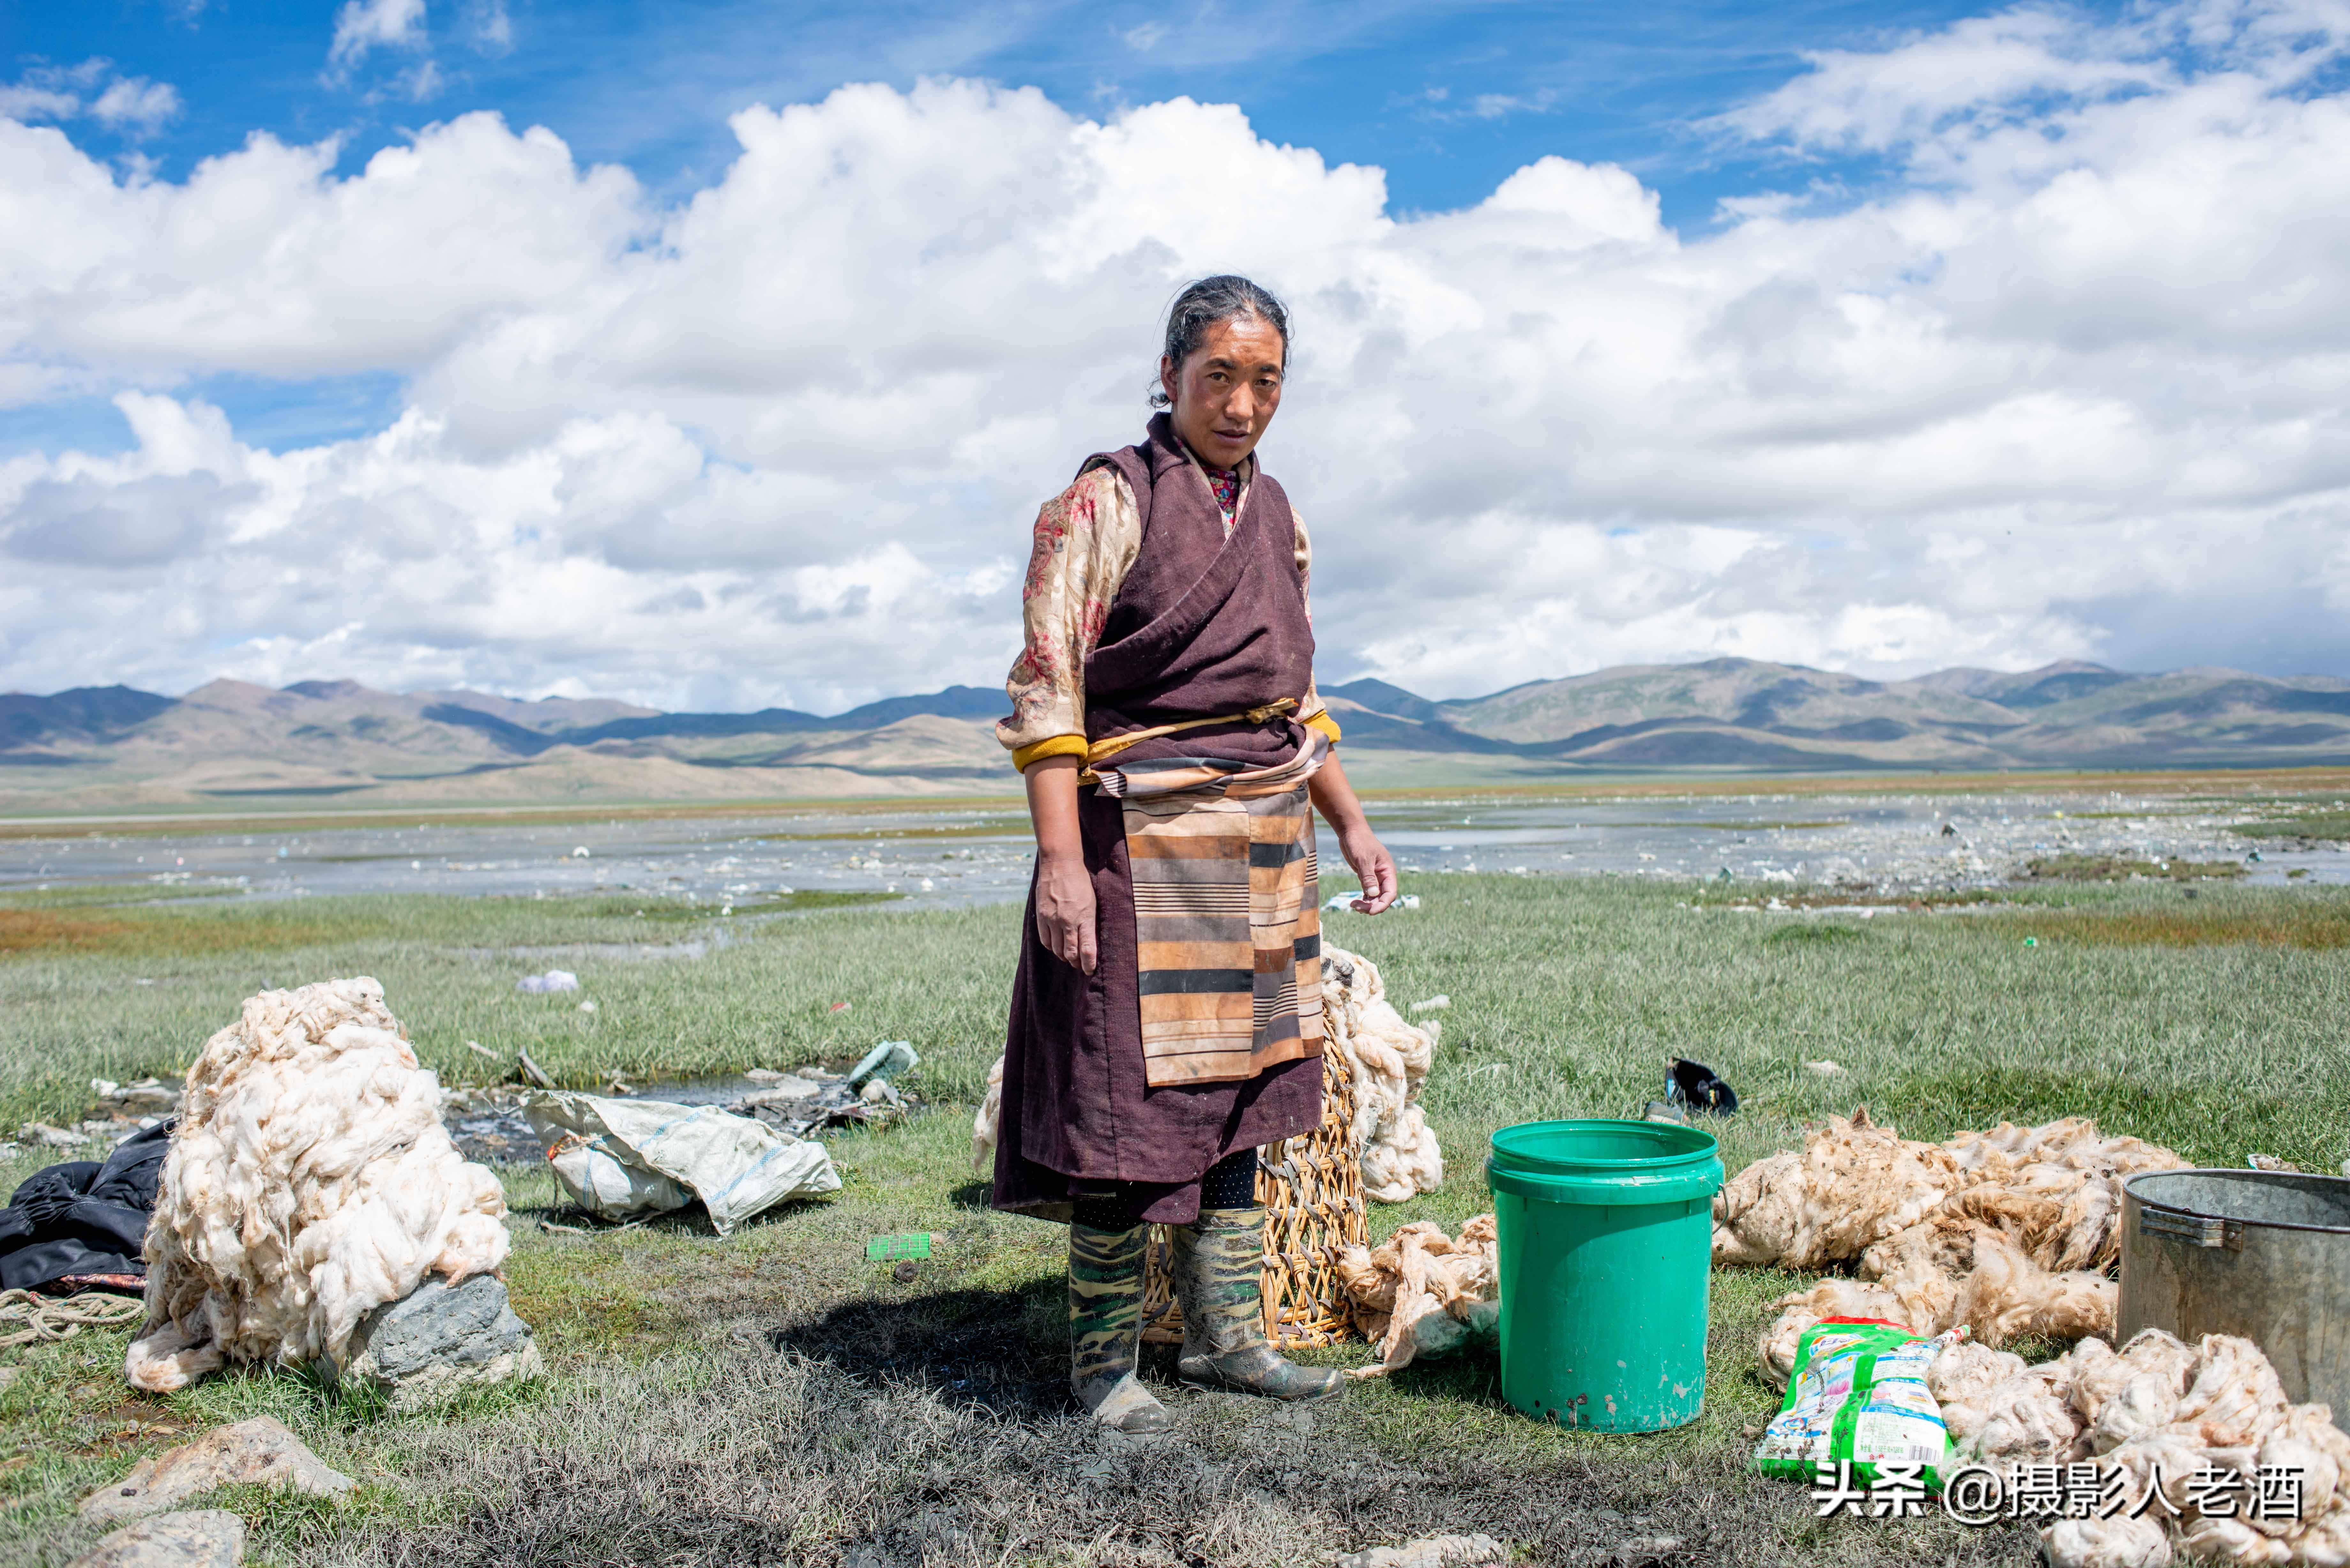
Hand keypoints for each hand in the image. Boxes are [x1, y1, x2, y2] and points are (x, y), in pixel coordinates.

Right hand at [1035, 853, 1098, 973]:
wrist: (1060, 864)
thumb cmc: (1081, 882)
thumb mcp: (1092, 902)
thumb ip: (1090, 923)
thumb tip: (1089, 942)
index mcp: (1085, 917)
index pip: (1087, 949)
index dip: (1089, 963)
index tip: (1090, 970)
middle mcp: (1068, 921)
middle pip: (1071, 953)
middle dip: (1076, 963)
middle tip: (1078, 965)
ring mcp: (1053, 919)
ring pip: (1057, 949)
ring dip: (1063, 956)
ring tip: (1067, 956)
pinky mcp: (1041, 916)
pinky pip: (1045, 940)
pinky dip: (1051, 947)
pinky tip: (1055, 946)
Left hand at [1335, 823, 1397, 913]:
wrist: (1351, 831)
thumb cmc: (1359, 842)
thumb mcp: (1363, 859)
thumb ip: (1368, 877)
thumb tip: (1373, 895)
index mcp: (1388, 871)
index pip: (1390, 893)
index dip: (1382, 904)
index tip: (1371, 912)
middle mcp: (1383, 876)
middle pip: (1382, 897)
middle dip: (1372, 906)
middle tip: (1357, 908)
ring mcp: (1375, 877)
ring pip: (1374, 897)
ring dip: (1366, 904)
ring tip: (1353, 906)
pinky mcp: (1366, 877)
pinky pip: (1367, 892)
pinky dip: (1363, 899)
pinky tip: (1354, 903)